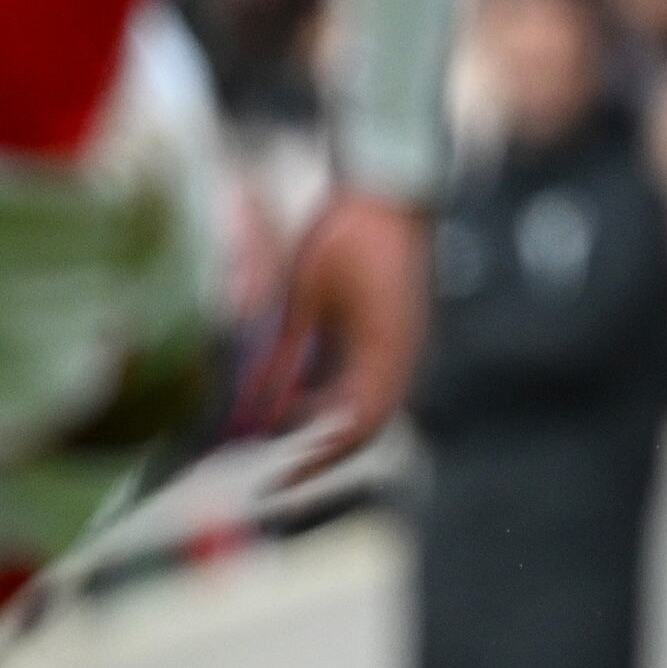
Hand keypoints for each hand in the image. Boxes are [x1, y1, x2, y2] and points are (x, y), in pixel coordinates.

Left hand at [251, 187, 429, 477]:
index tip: (280, 477)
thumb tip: (261, 408)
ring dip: (328, 421)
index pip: (356, 427)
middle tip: (279, 468)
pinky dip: (338, 395)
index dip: (319, 460)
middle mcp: (403, 356)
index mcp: (387, 351)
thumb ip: (284, 355)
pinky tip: (302, 390)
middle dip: (322, 450)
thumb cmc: (347, 232)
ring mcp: (405, 345)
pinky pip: (371, 381)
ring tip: (279, 420)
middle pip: (366, 425)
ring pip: (369, 405)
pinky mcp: (398, 332)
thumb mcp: (303, 296)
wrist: (391, 190)